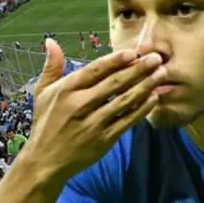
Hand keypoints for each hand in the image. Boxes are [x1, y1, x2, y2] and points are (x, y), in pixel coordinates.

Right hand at [20, 40, 163, 178]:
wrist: (45, 161)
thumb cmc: (46, 123)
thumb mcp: (42, 93)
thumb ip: (51, 66)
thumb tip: (51, 41)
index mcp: (66, 90)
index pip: (95, 70)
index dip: (116, 60)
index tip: (134, 52)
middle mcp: (79, 105)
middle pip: (115, 83)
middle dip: (139, 68)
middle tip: (157, 58)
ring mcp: (93, 123)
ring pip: (125, 100)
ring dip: (146, 85)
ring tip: (161, 74)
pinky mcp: (104, 139)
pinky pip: (127, 120)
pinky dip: (142, 108)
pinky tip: (154, 98)